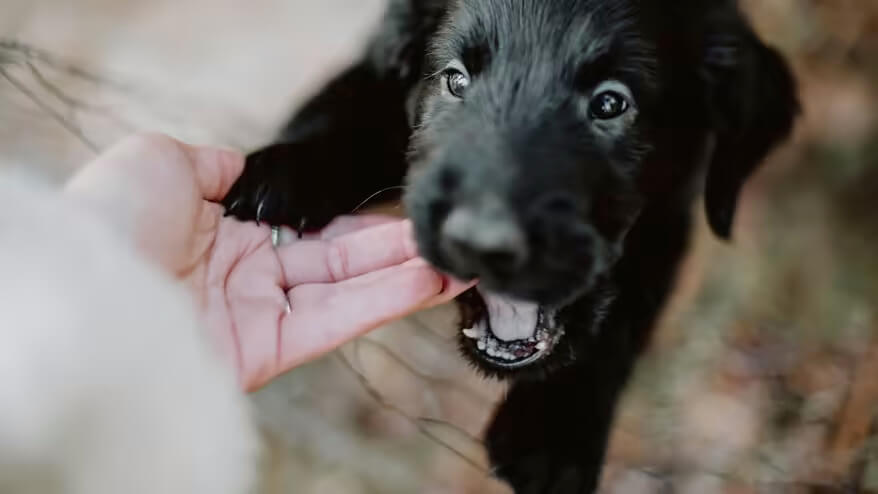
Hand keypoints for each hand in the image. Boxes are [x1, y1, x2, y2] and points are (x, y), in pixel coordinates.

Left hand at [65, 133, 472, 390]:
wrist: (82, 284)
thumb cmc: (113, 217)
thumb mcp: (162, 162)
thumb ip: (219, 166)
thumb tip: (247, 170)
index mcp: (225, 232)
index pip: (308, 223)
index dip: (357, 216)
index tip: (402, 205)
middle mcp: (247, 275)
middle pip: (337, 259)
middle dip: (395, 247)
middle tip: (450, 235)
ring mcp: (259, 314)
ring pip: (347, 291)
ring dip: (405, 275)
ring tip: (459, 261)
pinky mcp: (267, 350)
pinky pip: (336, 320)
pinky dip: (385, 301)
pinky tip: (427, 281)